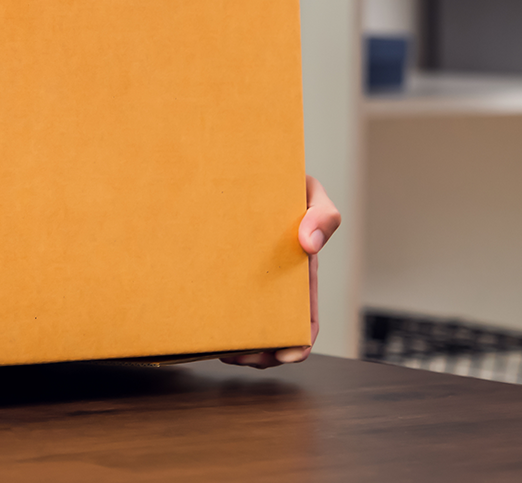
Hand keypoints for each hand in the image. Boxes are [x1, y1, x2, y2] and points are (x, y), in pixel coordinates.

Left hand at [221, 174, 341, 368]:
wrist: (250, 166)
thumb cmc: (286, 183)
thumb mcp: (311, 193)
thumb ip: (322, 215)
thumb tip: (309, 244)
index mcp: (300, 274)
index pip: (305, 321)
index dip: (298, 344)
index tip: (284, 356)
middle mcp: (274, 283)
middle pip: (272, 334)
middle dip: (257, 354)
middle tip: (233, 354)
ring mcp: (246, 279)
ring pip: (243, 325)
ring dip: (232, 342)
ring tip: (213, 344)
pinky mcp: (221, 271)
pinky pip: (217, 301)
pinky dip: (211, 318)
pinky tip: (198, 317)